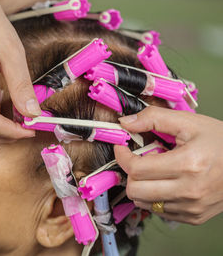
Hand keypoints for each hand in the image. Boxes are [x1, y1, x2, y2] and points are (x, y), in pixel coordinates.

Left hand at [114, 106, 222, 224]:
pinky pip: (159, 211)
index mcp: (188, 164)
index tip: (122, 148)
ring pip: (144, 203)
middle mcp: (189, 191)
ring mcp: (192, 208)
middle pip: (135, 190)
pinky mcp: (194, 217)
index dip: (122, 156)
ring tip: (153, 171)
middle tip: (137, 160)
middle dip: (129, 173)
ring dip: (140, 186)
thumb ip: (154, 118)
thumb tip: (124, 123)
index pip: (137, 169)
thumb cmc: (220, 141)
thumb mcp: (189, 122)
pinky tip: (165, 183)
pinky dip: (154, 197)